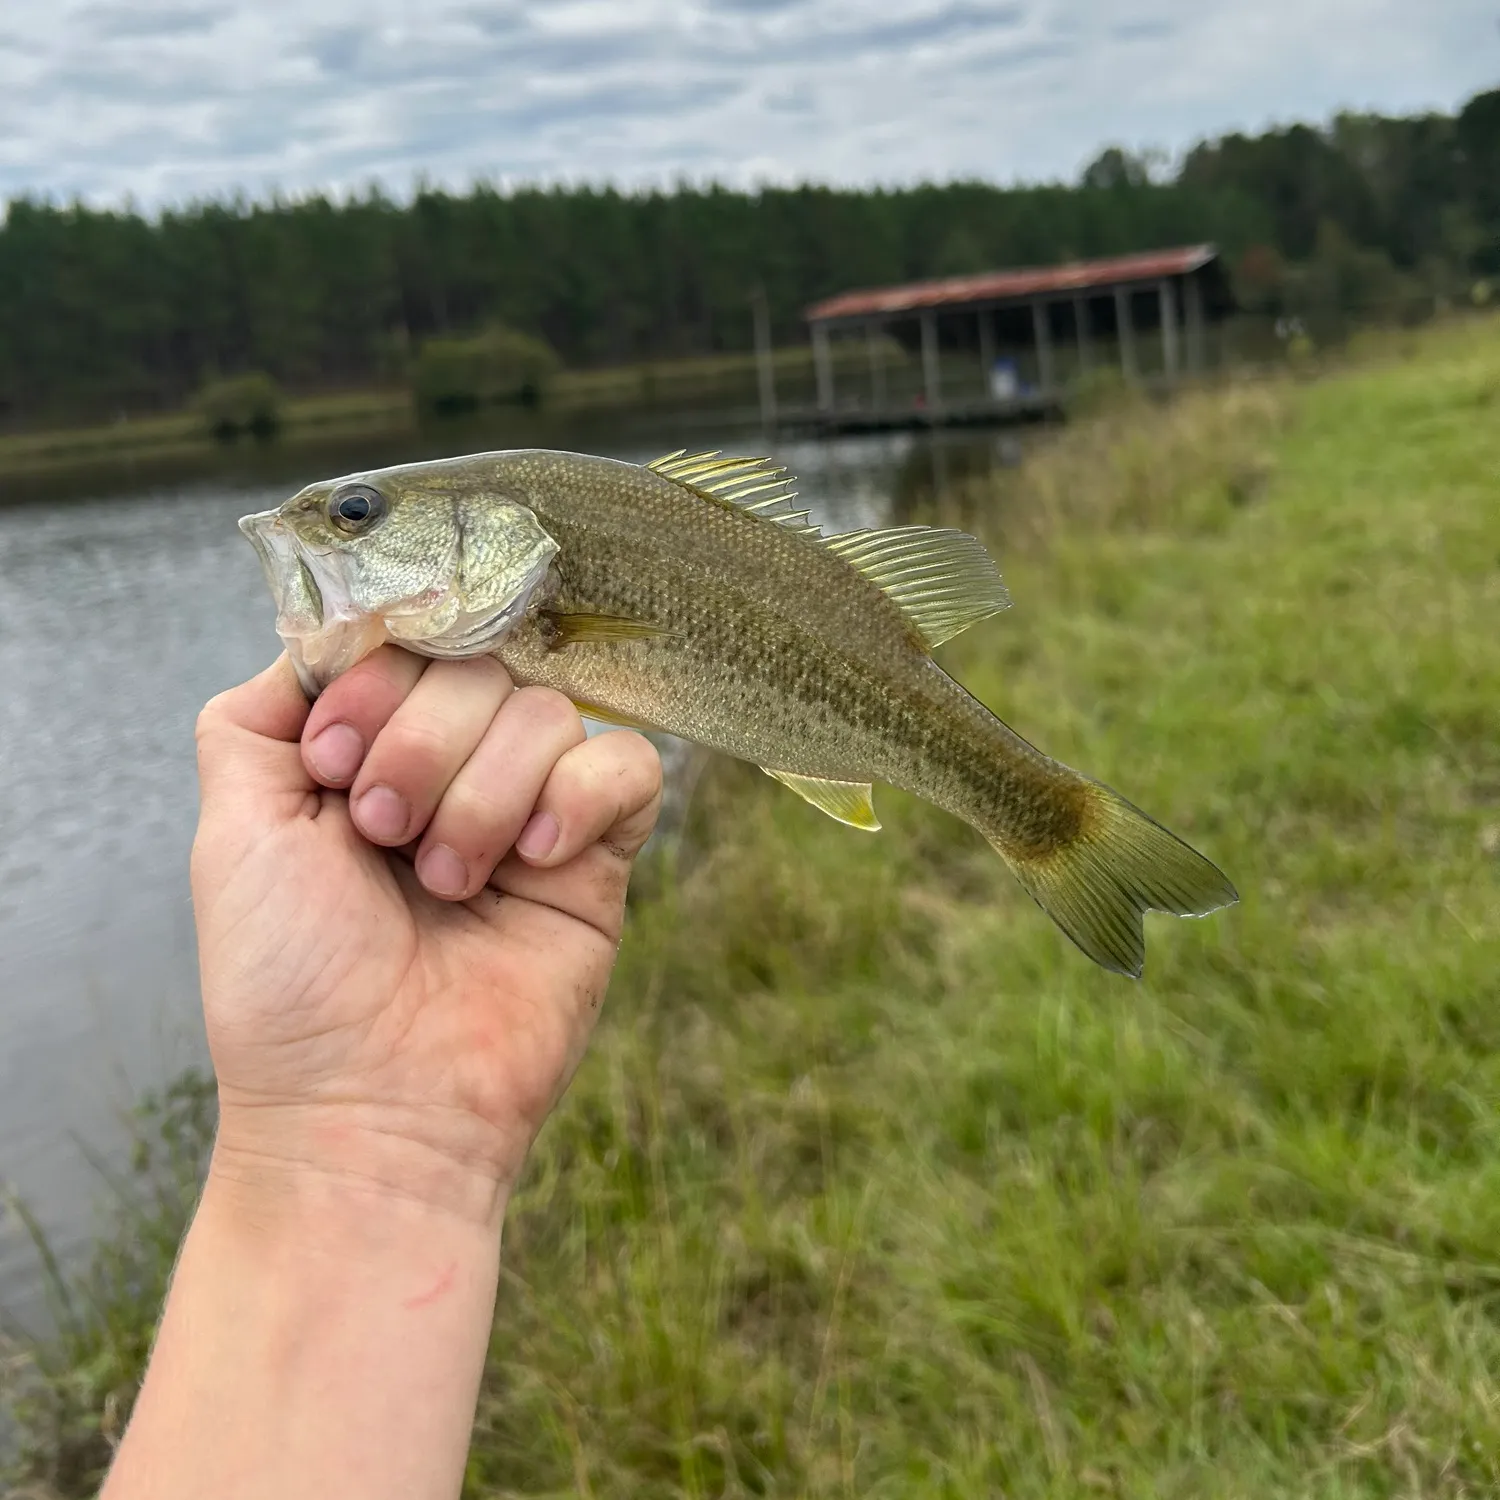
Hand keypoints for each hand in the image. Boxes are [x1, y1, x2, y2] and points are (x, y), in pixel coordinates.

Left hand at [190, 648, 661, 1226]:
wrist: (368, 1108)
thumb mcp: (236, 831)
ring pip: (547, 712)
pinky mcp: (598, 857)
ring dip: (485, 794)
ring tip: (449, 883)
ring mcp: (532, 808)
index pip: (405, 641)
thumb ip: (262, 717)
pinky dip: (581, 796)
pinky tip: (536, 860)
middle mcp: (454, 767)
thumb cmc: (292, 986)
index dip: (376, 683)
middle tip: (384, 839)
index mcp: (371, 752)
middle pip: (479, 666)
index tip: (332, 767)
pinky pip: (628, 764)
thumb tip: (330, 639)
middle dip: (421, 747)